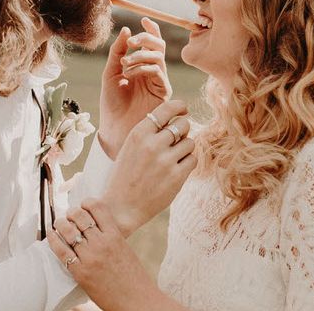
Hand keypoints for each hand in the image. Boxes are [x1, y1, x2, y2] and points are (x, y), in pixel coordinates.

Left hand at [48, 200, 160, 310]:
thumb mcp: (124, 249)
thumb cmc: (133, 277)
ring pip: (68, 231)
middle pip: (80, 217)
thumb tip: (93, 228)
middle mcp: (101, 243)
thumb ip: (110, 237)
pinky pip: (62, 251)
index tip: (83, 205)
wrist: (136, 300)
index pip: (97, 207)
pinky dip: (54, 241)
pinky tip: (52, 235)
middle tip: (69, 215)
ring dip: (61, 224)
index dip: (87, 203)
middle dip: (71, 212)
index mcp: (115, 235)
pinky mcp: (81, 272)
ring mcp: (90, 257)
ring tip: (59, 224)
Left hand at [98, 18, 171, 157]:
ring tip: (124, 65)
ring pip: (158, 57)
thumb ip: (117, 51)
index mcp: (141, 65)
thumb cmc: (112, 103)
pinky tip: (130, 75)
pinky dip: (144, 67)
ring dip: (140, 55)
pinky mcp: (163, 93)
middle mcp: (152, 72)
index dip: (151, 30)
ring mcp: (158, 82)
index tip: (144, 19)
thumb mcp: (110, 73)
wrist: (114, 128)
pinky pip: (158, 72)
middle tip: (131, 42)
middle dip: (145, 39)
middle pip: (158, 46)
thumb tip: (127, 28)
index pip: (151, 43)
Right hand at [102, 100, 196, 235]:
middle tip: (177, 139)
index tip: (183, 109)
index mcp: (139, 133)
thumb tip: (177, 118)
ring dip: (185, 148)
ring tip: (174, 157)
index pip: (166, 109)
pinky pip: (192, 160)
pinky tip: (177, 168)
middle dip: (182, 130)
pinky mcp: (176, 177)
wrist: (120, 207)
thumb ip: (149, 132)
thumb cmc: (125, 174)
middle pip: (182, 124)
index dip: (179, 106)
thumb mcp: (130, 146)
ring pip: (190, 142)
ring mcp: (165, 161)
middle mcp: (153, 144)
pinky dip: (187, 162)